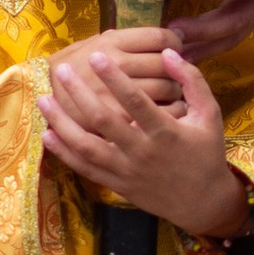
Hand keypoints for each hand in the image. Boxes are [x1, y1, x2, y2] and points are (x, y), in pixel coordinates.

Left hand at [41, 34, 253, 236]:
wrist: (203, 201)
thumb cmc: (207, 153)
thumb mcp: (209, 114)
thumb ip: (192, 82)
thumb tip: (169, 52)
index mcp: (166, 132)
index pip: (135, 100)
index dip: (114, 77)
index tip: (95, 55)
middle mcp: (143, 152)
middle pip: (103, 120)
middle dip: (79, 93)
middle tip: (61, 70)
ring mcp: (127, 170)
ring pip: (87, 146)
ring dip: (62, 122)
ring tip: (44, 99)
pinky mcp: (118, 185)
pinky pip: (86, 169)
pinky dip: (64, 153)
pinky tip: (48, 135)